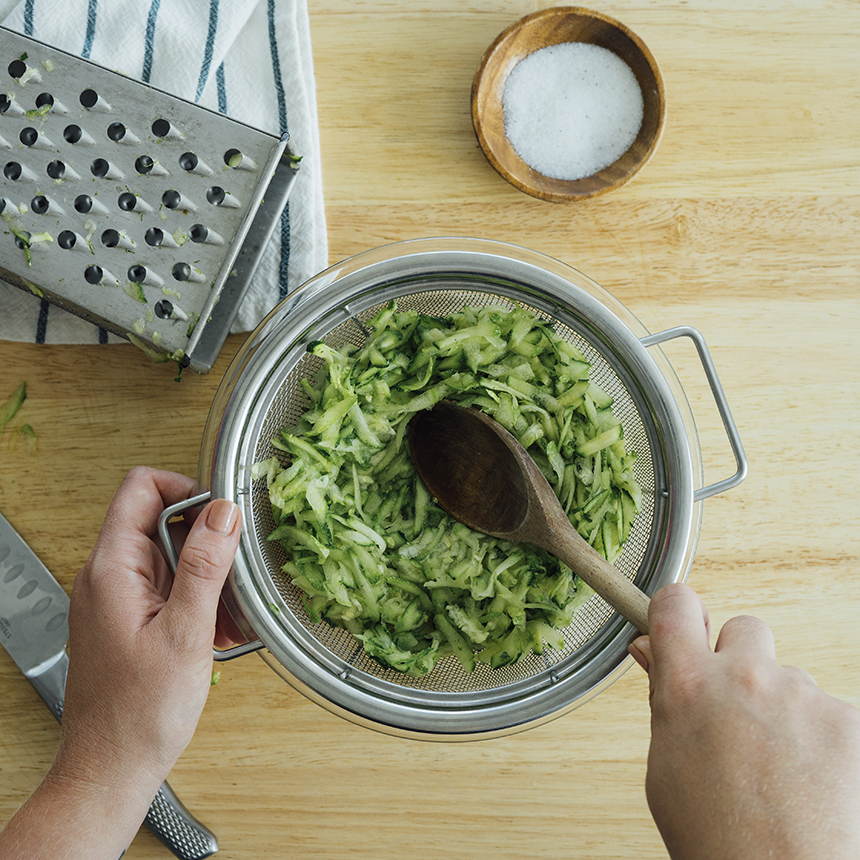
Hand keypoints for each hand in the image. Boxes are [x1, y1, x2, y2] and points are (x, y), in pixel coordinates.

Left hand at [0, 467, 241, 858]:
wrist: (112, 768)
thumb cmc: (138, 714)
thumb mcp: (185, 632)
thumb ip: (205, 566)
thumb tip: (223, 512)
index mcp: (111, 568)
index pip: (141, 487)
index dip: (186, 489)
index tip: (220, 516)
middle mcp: (107, 576)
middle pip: (162, 521)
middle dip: (206, 544)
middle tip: (232, 578)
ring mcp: (117, 597)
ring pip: (171, 556)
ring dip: (206, 578)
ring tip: (226, 614)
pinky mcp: (129, 618)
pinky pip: (169, 588)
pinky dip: (197, 601)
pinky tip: (215, 631)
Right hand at [630, 583, 859, 859]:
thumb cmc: (719, 840)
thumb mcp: (666, 766)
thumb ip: (665, 699)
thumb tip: (654, 653)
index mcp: (688, 685)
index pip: (675, 604)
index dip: (678, 610)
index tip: (683, 620)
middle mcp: (745, 677)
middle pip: (745, 629)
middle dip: (742, 660)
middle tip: (742, 710)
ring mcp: (802, 695)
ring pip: (792, 679)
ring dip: (787, 709)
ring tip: (782, 770)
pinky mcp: (851, 719)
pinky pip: (833, 712)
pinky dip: (826, 740)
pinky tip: (815, 782)